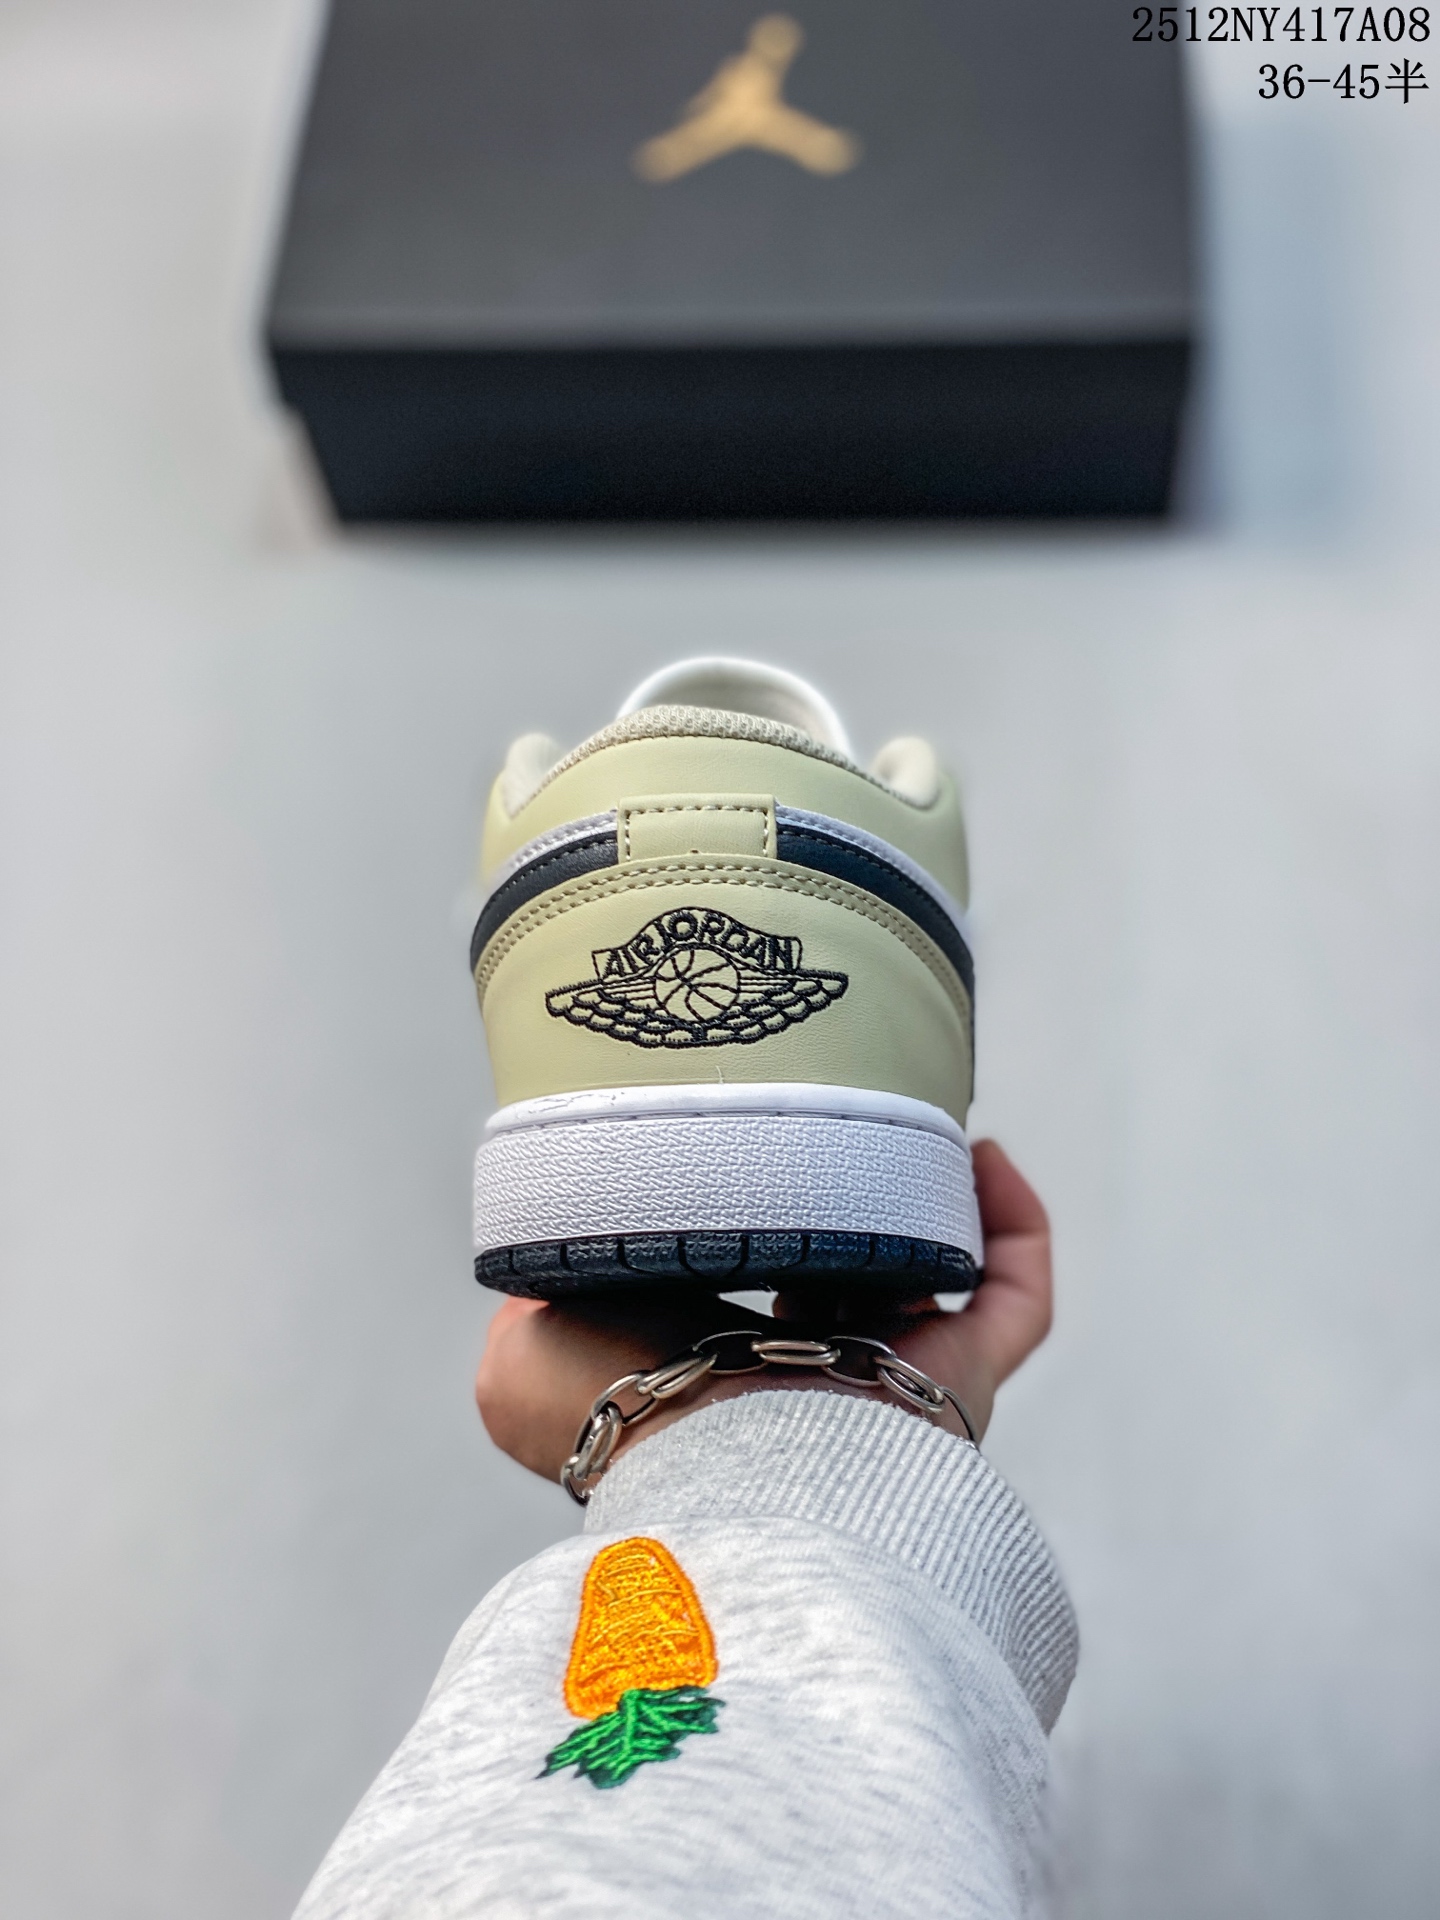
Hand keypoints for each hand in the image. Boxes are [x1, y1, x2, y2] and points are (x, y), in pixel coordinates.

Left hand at [474, 1140, 1051, 1482]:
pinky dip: (1014, 1223)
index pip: (753, 1299)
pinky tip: (980, 1154)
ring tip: (907, 1118)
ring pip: (939, 1280)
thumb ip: (529, 1307)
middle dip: (854, 1208)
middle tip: (841, 1131)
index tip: (746, 1160)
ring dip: (928, 1199)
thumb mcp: (520, 1361)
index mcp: (722, 1379)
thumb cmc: (622, 1416)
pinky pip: (1018, 1296)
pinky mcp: (968, 1380)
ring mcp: (902, 1386)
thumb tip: (543, 1276)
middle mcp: (819, 1385)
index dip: (757, 1228)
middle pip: (857, 1282)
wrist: (714, 1463)